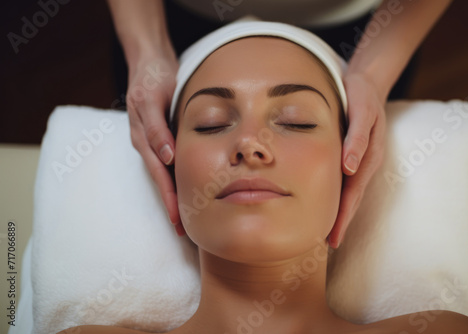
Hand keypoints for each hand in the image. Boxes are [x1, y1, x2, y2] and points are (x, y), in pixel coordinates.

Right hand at [126, 56, 184, 235]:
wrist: (149, 62)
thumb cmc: (154, 78)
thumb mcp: (153, 100)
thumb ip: (158, 129)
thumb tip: (166, 156)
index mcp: (144, 138)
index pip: (160, 175)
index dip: (169, 197)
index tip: (177, 219)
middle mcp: (146, 143)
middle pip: (161, 180)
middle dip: (171, 205)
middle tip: (183, 231)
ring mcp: (150, 141)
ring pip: (162, 174)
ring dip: (172, 195)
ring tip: (183, 217)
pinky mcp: (157, 136)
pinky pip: (165, 162)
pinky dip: (173, 178)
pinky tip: (182, 189)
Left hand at [328, 72, 386, 247]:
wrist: (367, 83)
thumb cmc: (360, 95)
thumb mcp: (361, 111)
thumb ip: (356, 139)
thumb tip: (350, 167)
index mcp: (367, 155)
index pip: (353, 192)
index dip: (343, 215)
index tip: (332, 237)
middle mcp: (366, 161)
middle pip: (353, 197)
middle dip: (342, 221)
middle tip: (328, 244)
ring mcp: (363, 160)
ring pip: (352, 192)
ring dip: (342, 213)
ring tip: (329, 235)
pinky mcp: (358, 156)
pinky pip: (350, 181)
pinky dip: (343, 197)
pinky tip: (333, 207)